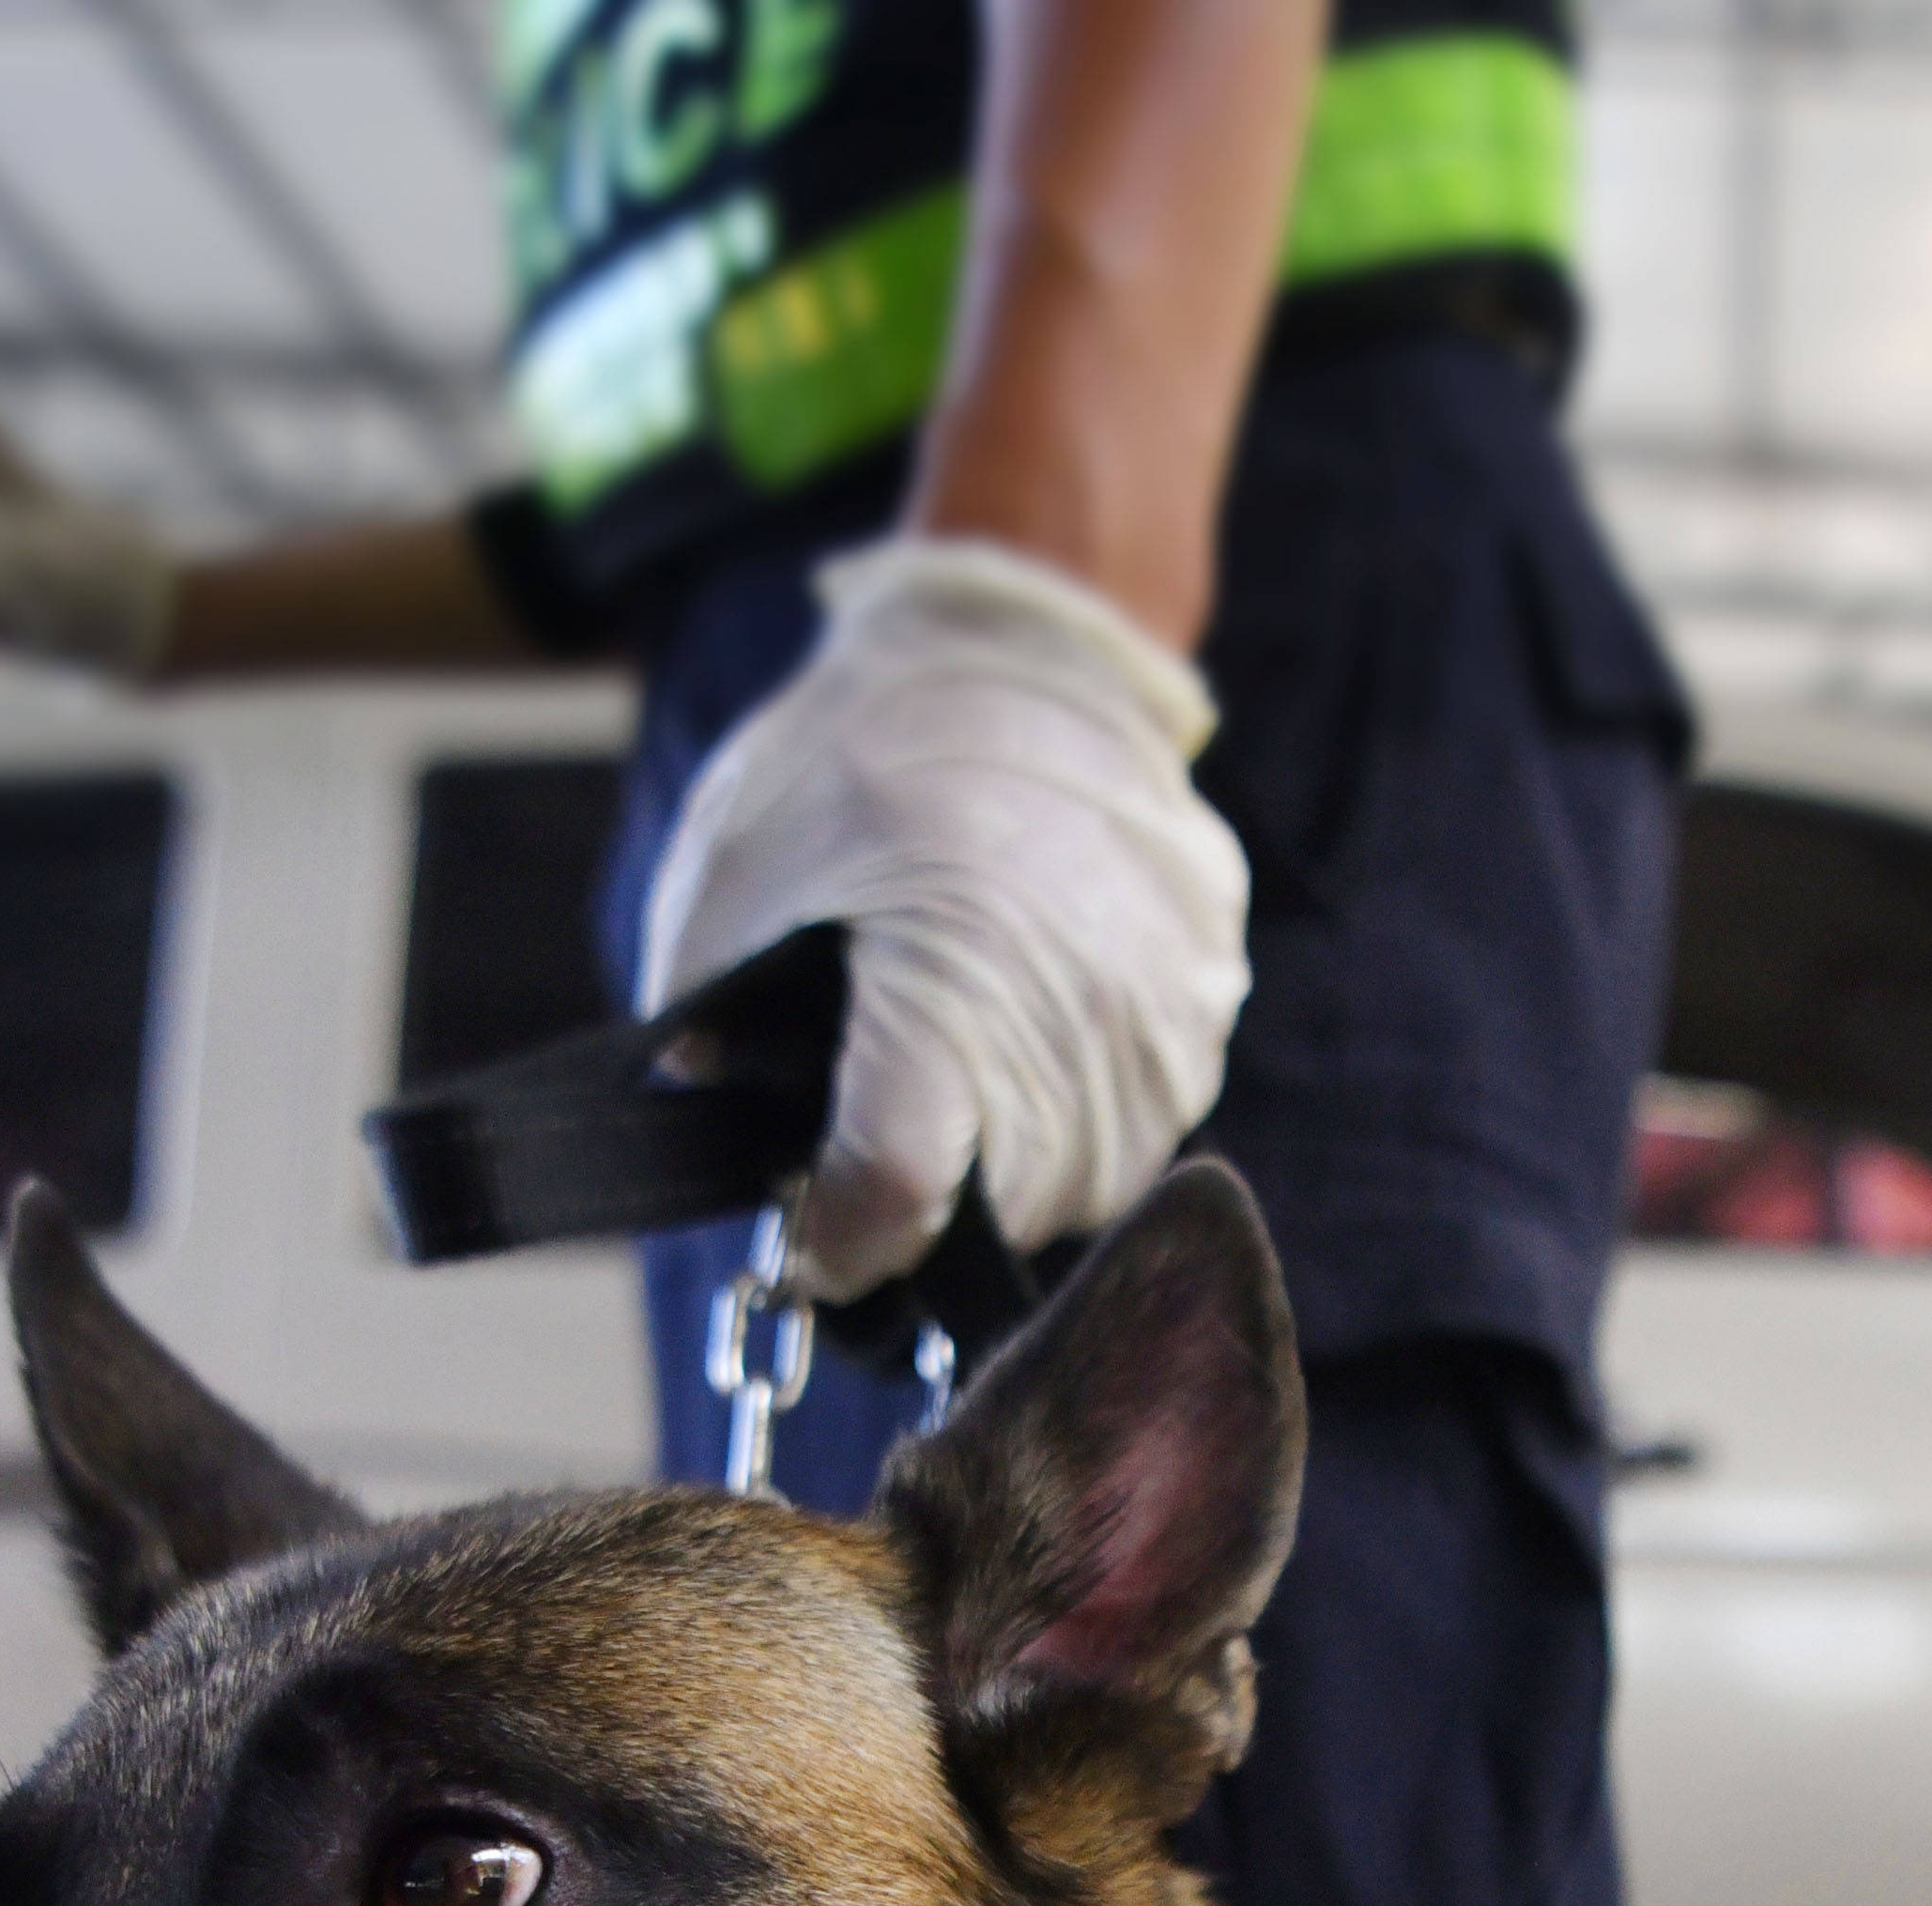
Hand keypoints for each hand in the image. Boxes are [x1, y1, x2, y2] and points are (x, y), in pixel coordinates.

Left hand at [635, 538, 1252, 1302]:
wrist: (1026, 639)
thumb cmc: (858, 754)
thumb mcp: (734, 881)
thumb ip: (721, 1039)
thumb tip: (748, 1169)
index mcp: (944, 990)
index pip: (896, 1199)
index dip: (837, 1238)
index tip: (810, 1236)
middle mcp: (1077, 1026)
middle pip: (991, 1214)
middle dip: (922, 1202)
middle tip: (877, 1127)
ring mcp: (1164, 1021)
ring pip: (1078, 1183)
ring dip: (1006, 1161)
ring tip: (961, 1060)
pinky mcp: (1211, 999)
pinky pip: (1138, 1113)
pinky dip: (1072, 1098)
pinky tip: (1029, 1013)